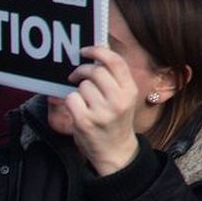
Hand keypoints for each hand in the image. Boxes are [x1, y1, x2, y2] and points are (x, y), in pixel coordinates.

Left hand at [55, 46, 143, 176]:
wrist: (115, 150)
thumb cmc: (116, 120)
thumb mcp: (124, 98)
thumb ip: (114, 78)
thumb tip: (96, 55)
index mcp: (130, 90)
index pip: (115, 62)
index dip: (98, 51)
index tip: (85, 50)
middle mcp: (119, 100)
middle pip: (94, 71)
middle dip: (82, 71)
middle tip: (77, 76)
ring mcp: (102, 111)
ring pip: (82, 85)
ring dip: (78, 90)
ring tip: (85, 101)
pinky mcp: (85, 121)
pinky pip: (71, 98)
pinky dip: (71, 102)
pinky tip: (79, 110)